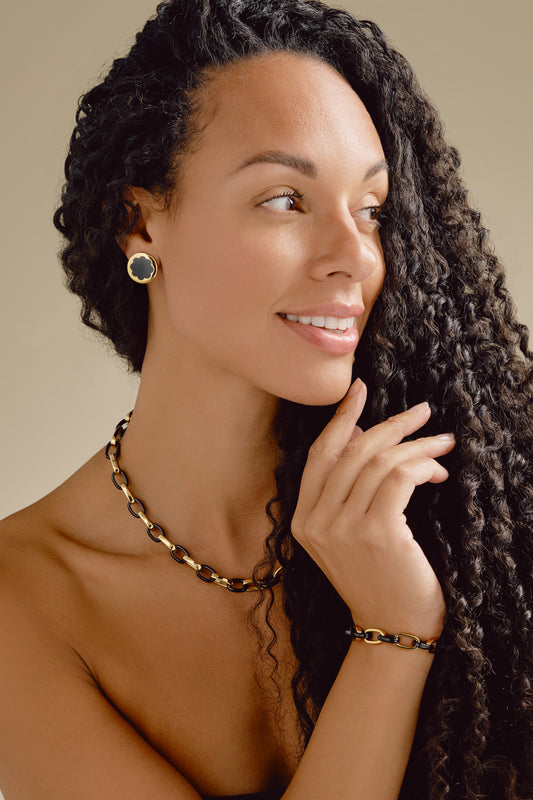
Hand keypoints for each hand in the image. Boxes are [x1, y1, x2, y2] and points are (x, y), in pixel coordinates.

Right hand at [291, 380, 454, 638]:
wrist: (394, 628)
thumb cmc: (379, 577)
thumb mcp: (350, 533)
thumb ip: (348, 489)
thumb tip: (365, 435)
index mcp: (302, 519)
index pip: (320, 454)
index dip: (341, 418)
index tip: (359, 389)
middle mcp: (316, 521)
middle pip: (353, 451)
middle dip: (392, 425)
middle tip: (423, 412)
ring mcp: (343, 528)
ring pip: (379, 462)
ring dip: (417, 446)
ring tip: (442, 442)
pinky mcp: (377, 533)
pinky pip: (399, 479)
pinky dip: (422, 466)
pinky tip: (438, 471)